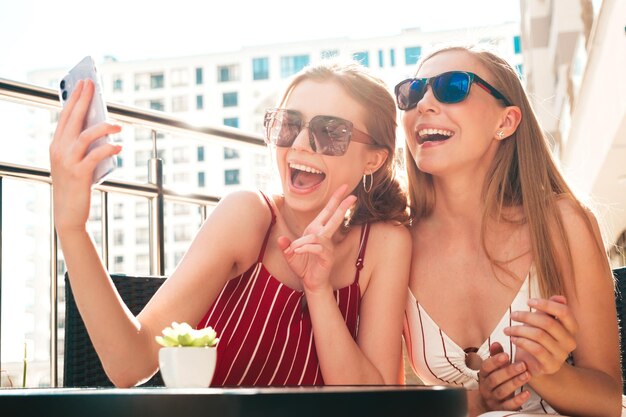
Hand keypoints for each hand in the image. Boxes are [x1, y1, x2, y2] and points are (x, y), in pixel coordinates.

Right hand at [49, 79, 121, 232]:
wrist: (68, 213)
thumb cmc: (76, 185)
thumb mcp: (76, 161)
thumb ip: (85, 145)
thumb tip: (103, 126)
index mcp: (57, 145)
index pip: (65, 116)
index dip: (75, 98)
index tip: (84, 83)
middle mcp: (59, 150)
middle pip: (72, 119)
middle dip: (84, 100)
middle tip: (94, 86)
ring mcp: (68, 162)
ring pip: (84, 135)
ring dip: (103, 127)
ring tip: (119, 126)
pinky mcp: (79, 174)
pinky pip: (95, 156)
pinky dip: (109, 149)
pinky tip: (119, 147)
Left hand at [277, 184, 356, 292]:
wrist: (311, 283)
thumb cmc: (303, 266)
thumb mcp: (290, 255)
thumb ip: (286, 246)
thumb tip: (281, 239)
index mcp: (315, 230)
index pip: (327, 212)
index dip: (335, 199)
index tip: (344, 187)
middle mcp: (323, 236)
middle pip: (333, 217)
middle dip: (342, 205)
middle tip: (353, 194)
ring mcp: (327, 246)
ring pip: (316, 236)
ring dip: (301, 242)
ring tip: (294, 250)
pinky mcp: (327, 256)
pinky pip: (315, 247)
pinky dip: (304, 248)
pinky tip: (298, 252)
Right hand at [477, 342, 530, 410]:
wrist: (489, 403)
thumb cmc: (495, 381)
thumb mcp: (493, 369)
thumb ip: (495, 356)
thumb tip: (496, 343)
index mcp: (483, 375)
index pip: (486, 367)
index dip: (494, 361)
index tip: (506, 355)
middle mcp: (486, 387)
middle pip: (495, 379)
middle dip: (508, 371)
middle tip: (522, 364)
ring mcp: (493, 399)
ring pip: (502, 391)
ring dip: (515, 383)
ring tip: (527, 375)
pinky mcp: (501, 409)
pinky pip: (509, 405)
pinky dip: (518, 399)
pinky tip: (527, 393)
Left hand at [505, 295, 576, 376]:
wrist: (533, 363)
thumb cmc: (537, 338)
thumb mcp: (542, 321)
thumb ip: (550, 310)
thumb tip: (560, 297)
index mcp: (571, 329)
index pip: (564, 312)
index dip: (546, 304)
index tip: (528, 301)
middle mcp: (570, 342)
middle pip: (548, 323)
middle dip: (527, 316)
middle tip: (512, 315)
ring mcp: (562, 355)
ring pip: (539, 335)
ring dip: (519, 330)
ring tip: (507, 329)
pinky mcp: (551, 365)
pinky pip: (536, 349)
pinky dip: (521, 342)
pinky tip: (513, 339)